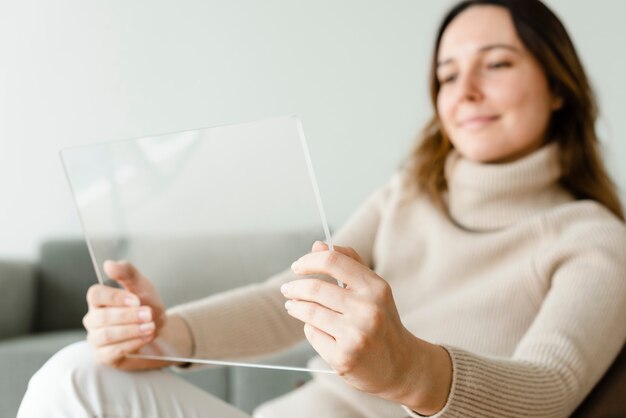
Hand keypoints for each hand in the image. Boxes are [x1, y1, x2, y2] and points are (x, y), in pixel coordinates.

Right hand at [83, 260, 184, 369]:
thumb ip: (127, 273)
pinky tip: (145, 338)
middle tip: (149, 314)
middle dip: (128, 316)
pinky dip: (131, 344)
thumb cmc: (146, 305)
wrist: (157, 329)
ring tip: (150, 327)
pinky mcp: (103, 356)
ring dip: (131, 330)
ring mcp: (96, 339)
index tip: (137, 299)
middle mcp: (93, 319)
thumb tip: (109, 264)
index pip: (95, 295)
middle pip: (101, 317)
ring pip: (106, 335)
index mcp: (99, 299)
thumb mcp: (142, 286)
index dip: (115, 297)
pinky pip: (111, 352)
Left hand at [282, 242, 450, 413]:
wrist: (401, 365)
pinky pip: (313, 335)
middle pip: (315, 288)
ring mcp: (356, 335)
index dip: (309, 261)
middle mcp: (368, 310)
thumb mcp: (373, 289)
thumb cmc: (382, 321)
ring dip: (295, 307)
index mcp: (375, 288)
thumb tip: (317, 245)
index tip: (297, 267)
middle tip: (287, 289)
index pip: (333, 261)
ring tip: (293, 306)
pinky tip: (318, 330)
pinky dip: (310, 329)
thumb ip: (347, 264)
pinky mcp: (343, 358)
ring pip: (309, 312)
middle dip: (294, 287)